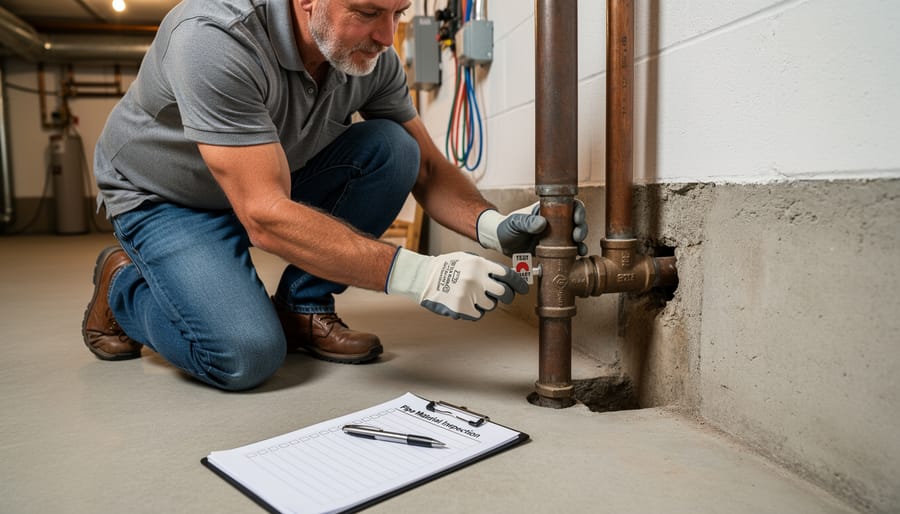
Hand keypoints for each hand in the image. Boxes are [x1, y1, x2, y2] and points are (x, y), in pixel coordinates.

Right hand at [386, 249, 527, 320]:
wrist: (423, 277)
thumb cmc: (447, 266)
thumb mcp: (467, 259)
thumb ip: (486, 267)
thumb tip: (508, 276)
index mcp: (480, 264)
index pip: (508, 275)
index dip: (518, 283)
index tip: (523, 289)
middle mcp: (476, 279)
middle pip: (504, 293)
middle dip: (507, 296)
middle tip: (503, 296)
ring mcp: (469, 295)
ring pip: (491, 305)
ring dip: (486, 303)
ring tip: (473, 296)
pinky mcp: (462, 308)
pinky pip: (478, 314)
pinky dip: (475, 311)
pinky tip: (465, 303)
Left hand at [477, 200, 587, 255]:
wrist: (500, 242)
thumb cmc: (506, 227)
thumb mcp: (514, 223)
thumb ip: (526, 222)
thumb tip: (542, 223)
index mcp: (547, 210)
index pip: (569, 205)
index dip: (577, 210)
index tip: (576, 219)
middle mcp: (555, 222)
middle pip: (576, 221)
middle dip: (581, 227)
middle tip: (578, 236)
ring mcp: (555, 235)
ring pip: (575, 236)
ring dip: (581, 241)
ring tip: (580, 249)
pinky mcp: (553, 249)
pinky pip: (568, 250)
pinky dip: (575, 253)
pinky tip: (578, 257)